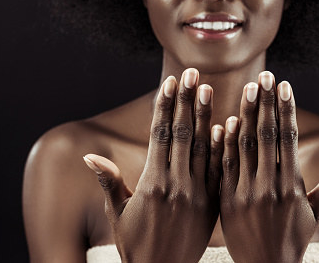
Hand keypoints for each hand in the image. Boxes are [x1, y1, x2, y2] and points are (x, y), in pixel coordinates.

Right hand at [83, 68, 223, 262]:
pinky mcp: (214, 203)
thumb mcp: (119, 215)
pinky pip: (220, 169)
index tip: (169, 82)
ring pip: (204, 147)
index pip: (160, 135)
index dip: (165, 106)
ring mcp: (198, 194)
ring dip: (206, 116)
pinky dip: (224, 146)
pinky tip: (229, 123)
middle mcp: (177, 185)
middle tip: (190, 72)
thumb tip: (90, 156)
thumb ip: (109, 182)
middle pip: (183, 134)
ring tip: (207, 89)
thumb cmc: (137, 247)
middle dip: (185, 101)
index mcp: (152, 184)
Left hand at [220, 71, 318, 262]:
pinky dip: (223, 143)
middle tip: (263, 76)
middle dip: (264, 103)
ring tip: (246, 89)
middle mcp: (269, 186)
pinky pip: (223, 166)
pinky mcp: (226, 200)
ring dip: (244, 115)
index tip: (284, 86)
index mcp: (292, 187)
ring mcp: (245, 192)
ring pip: (243, 146)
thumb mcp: (313, 217)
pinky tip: (223, 122)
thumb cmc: (292, 241)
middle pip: (265, 136)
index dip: (286, 110)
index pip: (288, 139)